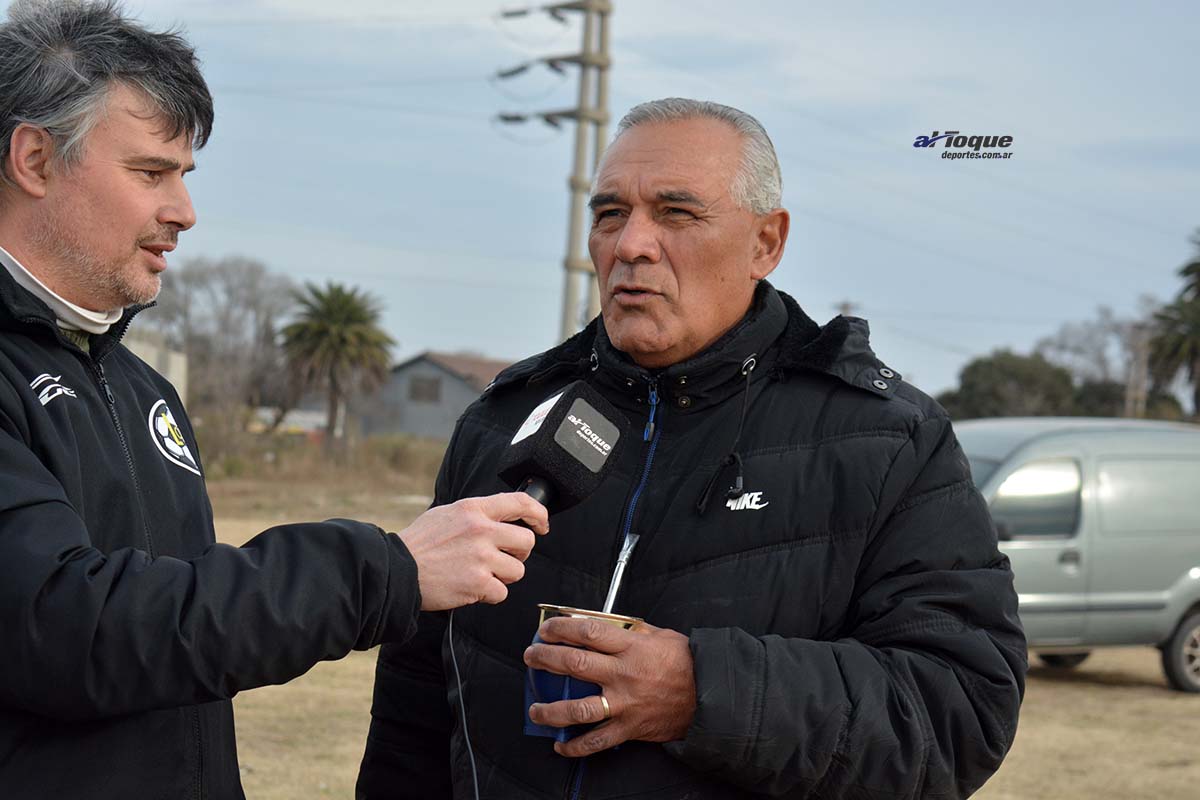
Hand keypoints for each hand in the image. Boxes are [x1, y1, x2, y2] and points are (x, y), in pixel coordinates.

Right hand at [399, 493, 548, 609]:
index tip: (541, 524)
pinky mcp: (477, 583)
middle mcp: (481, 530)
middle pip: (527, 542)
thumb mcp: (446, 514)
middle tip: (503, 559)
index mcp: (474, 509)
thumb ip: (475, 515)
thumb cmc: (419, 544)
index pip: (521, 502)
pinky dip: (489, 594)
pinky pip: (501, 592)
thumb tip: (500, 519)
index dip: (538, 514)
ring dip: (503, 576)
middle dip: (519, 554)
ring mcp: (481, 557)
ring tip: (480, 574)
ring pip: (517, 570)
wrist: (396, 570)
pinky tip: (471, 588)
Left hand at [523, 616, 695, 757]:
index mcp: (632, 648)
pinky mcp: (629, 728)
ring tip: (535, 707)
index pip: (587, 633)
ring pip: (577, 708)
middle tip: (530, 657)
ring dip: (550, 709)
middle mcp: (624, 675)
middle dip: (545, 659)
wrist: (712, 697)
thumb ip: (633, 631)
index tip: (546, 629)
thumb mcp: (662, 636)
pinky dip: (574, 746)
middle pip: (575, 664)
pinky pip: (596, 741)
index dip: (561, 628)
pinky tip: (559, 743)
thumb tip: (607, 626)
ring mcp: (625, 704)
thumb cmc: (687, 664)